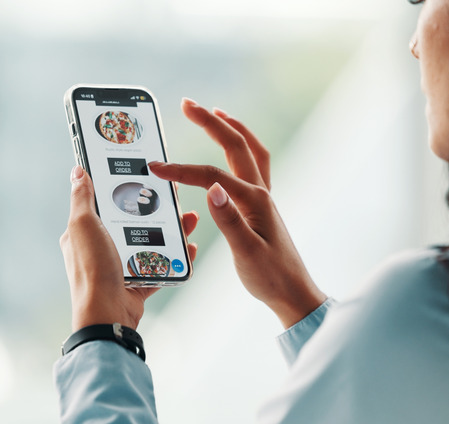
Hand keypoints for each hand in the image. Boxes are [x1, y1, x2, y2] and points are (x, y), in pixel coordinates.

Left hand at [59, 165, 198, 331]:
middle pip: (133, 220)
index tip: (146, 175)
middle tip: (176, 196)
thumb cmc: (92, 268)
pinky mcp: (137, 282)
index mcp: (85, 232)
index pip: (105, 201)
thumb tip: (77, 171)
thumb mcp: (84, 225)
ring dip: (172, 230)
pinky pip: (160, 265)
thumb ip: (82, 197)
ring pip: (150, 241)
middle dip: (157, 207)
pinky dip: (176, 257)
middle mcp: (101, 247)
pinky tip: (190, 247)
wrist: (107, 314)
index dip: (125, 187)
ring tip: (191, 219)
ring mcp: (120, 265)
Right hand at [149, 98, 325, 328]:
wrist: (293, 293)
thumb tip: (210, 190)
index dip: (182, 170)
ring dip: (232, 128)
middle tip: (187, 104)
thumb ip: (229, 221)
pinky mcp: (261, 206)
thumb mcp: (246, 253)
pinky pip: (254, 165)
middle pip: (236, 146)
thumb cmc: (270, 277)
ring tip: (214, 113)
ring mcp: (263, 198)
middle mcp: (261, 193)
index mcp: (255, 202)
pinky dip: (242, 148)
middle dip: (210, 122)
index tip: (155, 167)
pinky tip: (231, 150)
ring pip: (250, 151)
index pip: (212, 177)